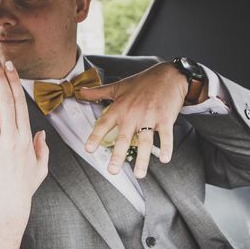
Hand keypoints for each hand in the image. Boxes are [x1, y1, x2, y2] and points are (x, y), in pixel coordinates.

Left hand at [0, 56, 48, 216]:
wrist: (7, 207)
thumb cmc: (23, 189)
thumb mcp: (40, 168)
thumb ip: (42, 149)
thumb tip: (40, 133)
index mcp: (25, 138)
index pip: (19, 104)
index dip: (13, 83)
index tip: (9, 68)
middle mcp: (11, 137)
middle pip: (5, 101)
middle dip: (0, 78)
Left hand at [79, 62, 187, 177]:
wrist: (168, 75)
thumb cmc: (142, 82)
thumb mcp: (118, 86)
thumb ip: (98, 92)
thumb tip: (81, 91)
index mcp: (120, 108)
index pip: (104, 124)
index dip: (95, 137)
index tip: (88, 150)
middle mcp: (133, 114)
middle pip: (123, 138)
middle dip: (118, 155)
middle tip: (112, 171)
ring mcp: (150, 117)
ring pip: (144, 141)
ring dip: (142, 159)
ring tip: (139, 174)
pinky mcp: (165, 118)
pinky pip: (165, 136)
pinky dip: (166, 147)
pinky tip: (164, 159)